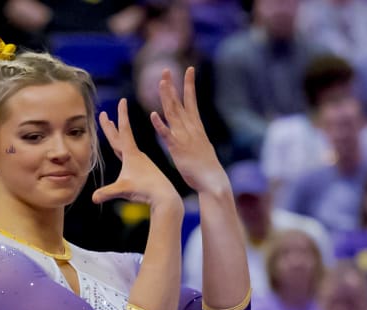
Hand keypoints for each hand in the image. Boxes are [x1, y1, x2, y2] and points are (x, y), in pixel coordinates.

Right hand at [93, 99, 182, 211]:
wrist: (165, 196)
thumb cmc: (145, 190)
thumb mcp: (124, 190)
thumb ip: (107, 192)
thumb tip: (93, 198)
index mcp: (131, 154)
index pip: (124, 130)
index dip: (121, 115)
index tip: (122, 100)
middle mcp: (136, 154)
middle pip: (120, 136)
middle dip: (111, 125)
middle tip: (104, 114)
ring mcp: (140, 161)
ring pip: (125, 145)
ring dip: (117, 135)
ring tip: (112, 129)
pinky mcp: (143, 169)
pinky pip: (130, 155)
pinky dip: (124, 149)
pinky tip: (124, 153)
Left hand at [150, 68, 227, 193]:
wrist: (213, 182)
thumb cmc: (207, 168)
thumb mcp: (201, 147)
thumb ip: (195, 137)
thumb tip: (194, 132)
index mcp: (197, 127)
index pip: (192, 101)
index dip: (189, 85)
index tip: (189, 69)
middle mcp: (191, 128)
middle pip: (180, 103)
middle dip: (174, 85)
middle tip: (166, 69)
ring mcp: (185, 137)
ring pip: (173, 114)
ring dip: (167, 98)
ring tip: (161, 83)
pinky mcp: (178, 149)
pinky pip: (167, 135)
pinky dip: (160, 124)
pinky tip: (152, 114)